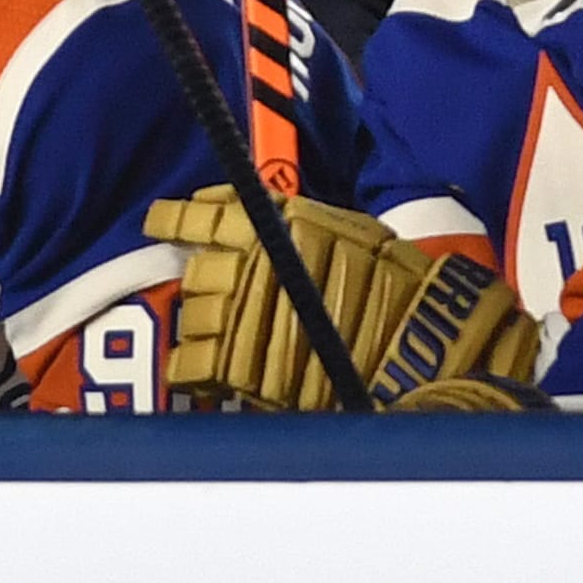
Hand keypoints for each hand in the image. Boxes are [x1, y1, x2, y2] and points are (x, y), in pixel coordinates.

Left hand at [144, 188, 539, 410]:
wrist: (423, 338)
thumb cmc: (398, 281)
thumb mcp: (348, 231)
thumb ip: (299, 228)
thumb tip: (264, 230)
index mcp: (277, 219)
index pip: (206, 212)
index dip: (177, 218)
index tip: (159, 220)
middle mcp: (251, 261)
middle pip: (199, 270)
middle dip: (202, 281)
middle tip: (210, 291)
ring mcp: (243, 314)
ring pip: (196, 317)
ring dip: (200, 324)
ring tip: (212, 334)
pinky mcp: (245, 366)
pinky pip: (198, 365)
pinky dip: (195, 367)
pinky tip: (201, 370)